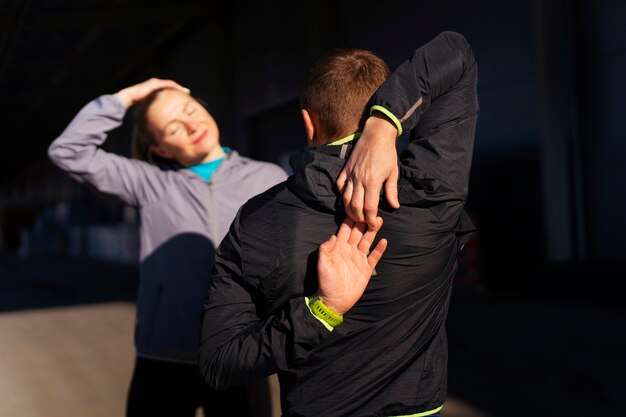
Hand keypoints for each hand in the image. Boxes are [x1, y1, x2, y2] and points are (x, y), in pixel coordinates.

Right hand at [114, 78, 187, 107]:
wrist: (129, 98)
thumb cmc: (138, 104)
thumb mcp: (149, 107)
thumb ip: (155, 109)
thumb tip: (160, 120)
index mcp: (155, 91)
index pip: (168, 91)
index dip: (176, 93)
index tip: (184, 98)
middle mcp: (156, 85)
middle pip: (171, 87)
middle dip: (179, 90)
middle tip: (187, 93)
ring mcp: (155, 83)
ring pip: (170, 84)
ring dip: (178, 87)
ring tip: (185, 91)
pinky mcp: (154, 83)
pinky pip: (167, 84)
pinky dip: (174, 86)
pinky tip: (180, 89)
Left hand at [317, 217, 387, 315]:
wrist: (334, 300)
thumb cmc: (326, 282)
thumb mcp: (322, 265)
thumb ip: (325, 250)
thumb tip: (333, 236)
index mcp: (338, 248)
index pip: (345, 230)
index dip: (350, 220)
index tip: (355, 208)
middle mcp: (349, 251)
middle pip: (358, 233)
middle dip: (364, 222)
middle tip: (371, 211)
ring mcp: (358, 259)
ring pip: (367, 241)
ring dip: (373, 232)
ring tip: (379, 221)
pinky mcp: (366, 269)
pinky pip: (374, 256)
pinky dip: (379, 249)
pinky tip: (384, 240)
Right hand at [336, 114, 399, 229]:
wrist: (376, 134)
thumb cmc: (387, 153)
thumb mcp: (393, 172)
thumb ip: (392, 191)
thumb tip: (394, 206)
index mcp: (373, 182)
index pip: (369, 207)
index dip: (370, 219)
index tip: (373, 224)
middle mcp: (359, 180)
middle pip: (355, 206)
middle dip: (359, 218)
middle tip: (364, 222)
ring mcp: (351, 175)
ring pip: (345, 198)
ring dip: (349, 210)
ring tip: (355, 215)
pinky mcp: (346, 169)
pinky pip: (340, 186)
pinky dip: (342, 195)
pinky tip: (347, 199)